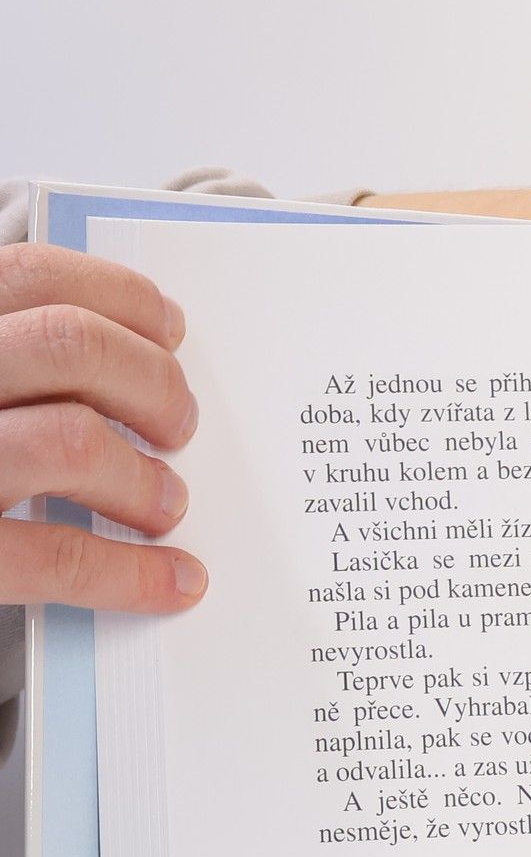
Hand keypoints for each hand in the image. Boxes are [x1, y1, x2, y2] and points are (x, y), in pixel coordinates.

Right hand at [0, 244, 203, 611]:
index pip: (29, 277)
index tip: (167, 329)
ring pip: (74, 441)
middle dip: (152, 383)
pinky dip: (134, 573)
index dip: (119, 300)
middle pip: (71, 347)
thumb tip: (117, 351)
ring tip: (162, 501)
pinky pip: (57, 556)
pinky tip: (170, 579)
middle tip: (175, 423)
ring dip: (143, 477)